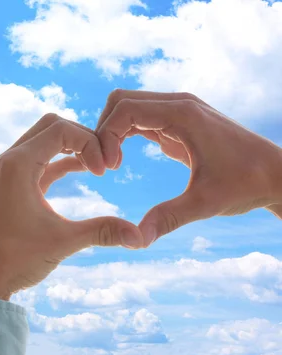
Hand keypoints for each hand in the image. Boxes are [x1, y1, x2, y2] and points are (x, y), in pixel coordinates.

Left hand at [0, 114, 143, 301]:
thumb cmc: (13, 260)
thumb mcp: (62, 242)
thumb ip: (102, 231)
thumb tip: (141, 236)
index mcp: (16, 164)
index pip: (61, 129)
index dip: (91, 143)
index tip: (106, 173)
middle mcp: (7, 161)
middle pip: (51, 127)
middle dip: (82, 138)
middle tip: (105, 163)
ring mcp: (5, 173)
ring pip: (43, 142)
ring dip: (71, 149)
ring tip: (99, 167)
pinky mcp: (8, 187)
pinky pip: (38, 162)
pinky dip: (60, 162)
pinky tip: (83, 171)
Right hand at [96, 90, 281, 245]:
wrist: (277, 175)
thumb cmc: (246, 184)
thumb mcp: (205, 203)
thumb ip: (168, 218)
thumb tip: (137, 241)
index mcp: (182, 114)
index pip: (125, 109)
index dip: (106, 136)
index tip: (108, 170)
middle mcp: (178, 104)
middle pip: (121, 100)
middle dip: (103, 130)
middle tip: (104, 166)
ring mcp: (178, 111)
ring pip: (128, 107)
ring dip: (111, 132)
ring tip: (110, 165)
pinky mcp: (178, 123)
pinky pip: (140, 119)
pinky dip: (123, 135)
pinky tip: (121, 161)